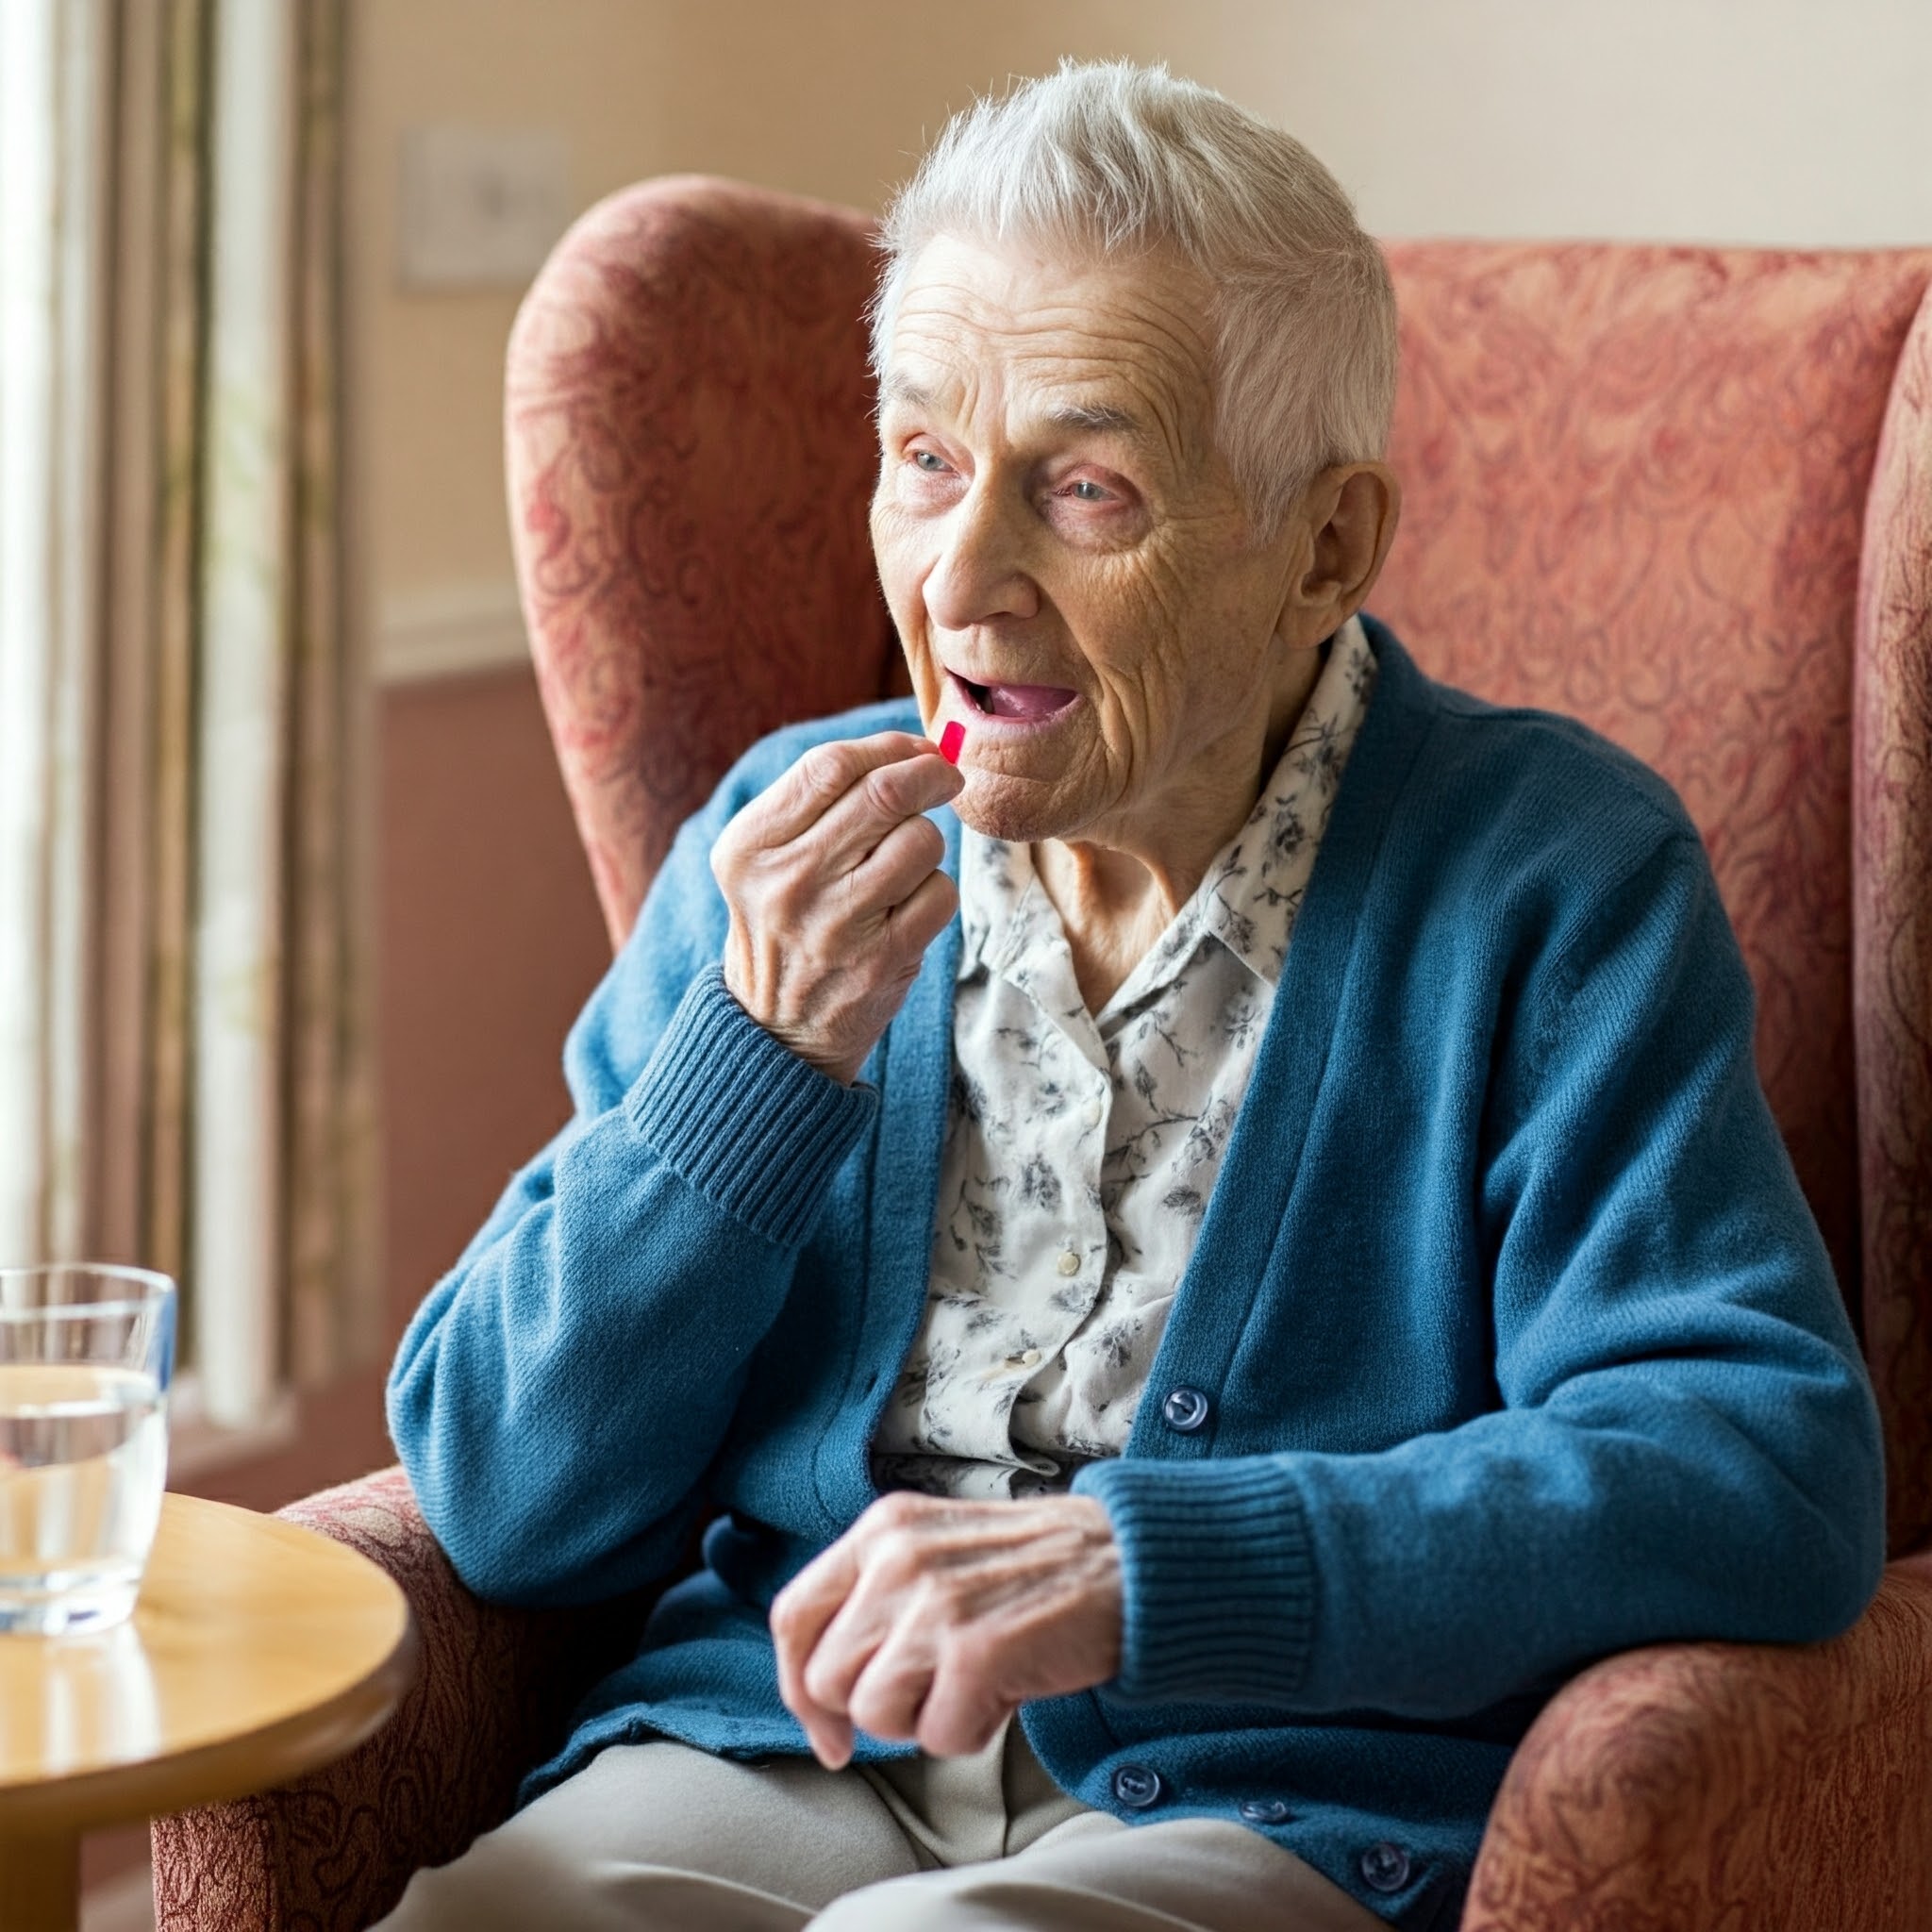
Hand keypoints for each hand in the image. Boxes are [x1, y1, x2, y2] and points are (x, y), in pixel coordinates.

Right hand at [712, 732, 962, 1084]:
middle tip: (946, 779)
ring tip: (905, 866)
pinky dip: (935, 891)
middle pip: (883, 795)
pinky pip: (939, 893)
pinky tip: (908, 908)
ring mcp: (835, 924)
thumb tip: (914, 750)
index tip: (918, 750)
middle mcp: (787, 881)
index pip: (830, 766)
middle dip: (930, 776)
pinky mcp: (880, 960)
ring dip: (928, 842)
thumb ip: (820, 799)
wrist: (777, 1030)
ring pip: (920, 841)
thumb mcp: (766, 859)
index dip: (888, 748)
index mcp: (750, 846)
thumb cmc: (785, 922)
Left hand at [770, 1491, 1122, 1767]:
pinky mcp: (975, 1648)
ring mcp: (934, 1601)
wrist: (1127, 1562)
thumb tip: (820, 1691)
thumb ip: (876, 1597)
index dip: (800, 1690)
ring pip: (874, 1714)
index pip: (792, 1618)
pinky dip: (973, 1730)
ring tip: (976, 1678)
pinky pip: (938, 1737)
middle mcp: (898, 1557)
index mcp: (882, 1529)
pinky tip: (1007, 1688)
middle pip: (826, 1680)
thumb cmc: (1031, 1572)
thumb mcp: (936, 1552)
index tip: (831, 1734)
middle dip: (876, 1707)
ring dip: (925, 1719)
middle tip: (937, 1688)